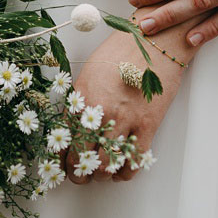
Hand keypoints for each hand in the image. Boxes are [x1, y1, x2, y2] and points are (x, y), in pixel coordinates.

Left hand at [63, 16, 194, 182]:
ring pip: (107, 164)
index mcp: (82, 98)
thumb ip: (81, 100)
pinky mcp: (148, 125)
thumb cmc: (122, 51)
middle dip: (79, 174)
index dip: (63, 160)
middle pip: (83, 157)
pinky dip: (125, 173)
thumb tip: (74, 125)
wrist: (155, 42)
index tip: (64, 165)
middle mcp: (101, 112)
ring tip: (100, 174)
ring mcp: (125, 120)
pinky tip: (121, 172)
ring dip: (100, 175)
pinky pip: (134, 160)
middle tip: (81, 176)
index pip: (65, 140)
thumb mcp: (90, 71)